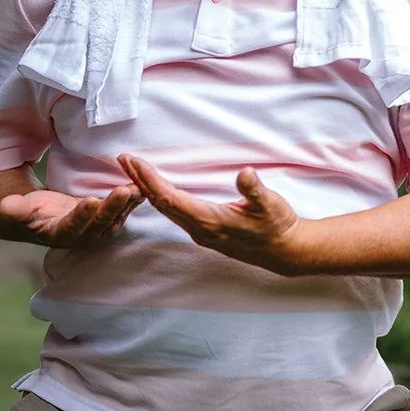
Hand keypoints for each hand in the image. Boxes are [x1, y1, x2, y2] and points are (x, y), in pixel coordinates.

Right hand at [0, 183, 142, 246]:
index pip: (74, 225)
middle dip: (113, 207)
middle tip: (124, 190)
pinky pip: (124, 210)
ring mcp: (99, 231)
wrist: (45, 219)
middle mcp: (84, 237)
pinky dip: (133, 198)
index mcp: (62, 235)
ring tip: (139, 186)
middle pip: (101, 222)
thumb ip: (16, 208)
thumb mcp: (22, 209)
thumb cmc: (32, 213)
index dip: (82, 215)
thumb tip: (4, 206)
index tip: (90, 201)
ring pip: (117, 217)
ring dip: (128, 203)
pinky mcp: (109, 221)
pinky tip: (143, 184)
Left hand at [117, 155, 306, 273]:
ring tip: (133, 169)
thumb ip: (255, 190)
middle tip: (123, 159)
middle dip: (140, 181)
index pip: (170, 198)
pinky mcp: (205, 232)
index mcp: (210, 221)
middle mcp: (200, 229)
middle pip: (161, 204)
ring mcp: (201, 233)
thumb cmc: (279, 226)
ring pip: (166, 210)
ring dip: (148, 189)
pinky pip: (175, 213)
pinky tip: (155, 188)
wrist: (286, 252)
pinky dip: (161, 197)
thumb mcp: (272, 204)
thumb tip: (245, 173)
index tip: (133, 162)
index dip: (149, 180)